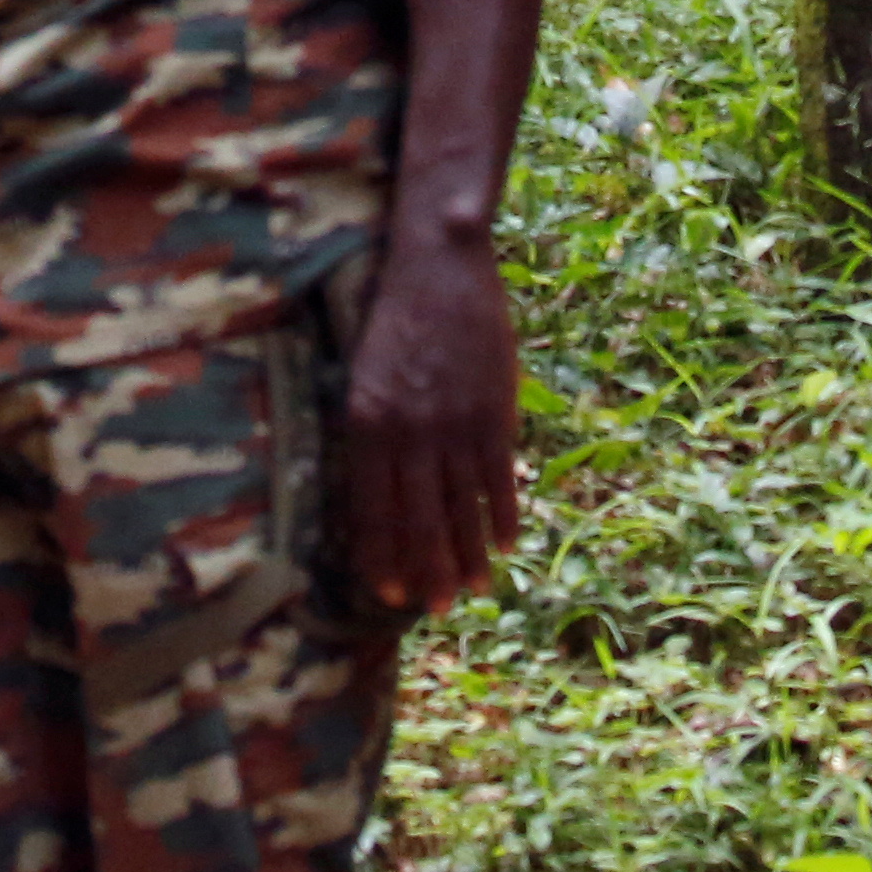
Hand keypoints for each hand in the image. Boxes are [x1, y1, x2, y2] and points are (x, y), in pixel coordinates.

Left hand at [335, 232, 522, 620]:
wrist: (438, 264)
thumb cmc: (395, 321)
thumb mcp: (365, 377)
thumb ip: (373, 435)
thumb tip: (384, 497)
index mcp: (364, 424)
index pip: (371, 510)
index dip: (383, 555)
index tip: (391, 592)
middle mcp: (405, 432)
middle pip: (418, 521)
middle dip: (429, 570)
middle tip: (440, 606)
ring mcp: (451, 423)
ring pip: (460, 509)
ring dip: (470, 554)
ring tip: (477, 587)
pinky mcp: (492, 411)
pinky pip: (497, 479)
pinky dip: (503, 515)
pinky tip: (507, 541)